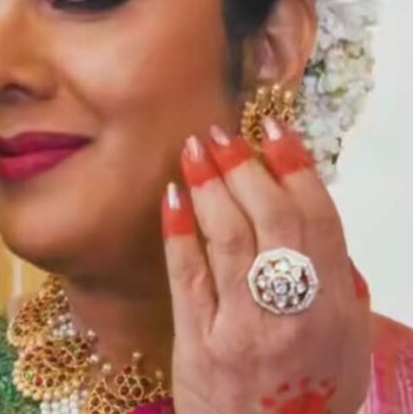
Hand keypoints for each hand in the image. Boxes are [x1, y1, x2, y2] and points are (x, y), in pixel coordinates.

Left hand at [162, 119, 371, 413]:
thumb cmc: (309, 399)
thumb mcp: (346, 347)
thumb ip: (341, 289)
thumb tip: (320, 228)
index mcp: (334, 306)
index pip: (317, 219)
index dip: (294, 167)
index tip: (273, 130)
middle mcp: (292, 310)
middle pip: (269, 218)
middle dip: (245, 165)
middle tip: (224, 132)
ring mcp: (243, 325)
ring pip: (227, 236)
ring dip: (209, 184)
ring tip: (194, 149)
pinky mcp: (199, 339)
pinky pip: (188, 274)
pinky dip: (179, 230)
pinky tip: (172, 196)